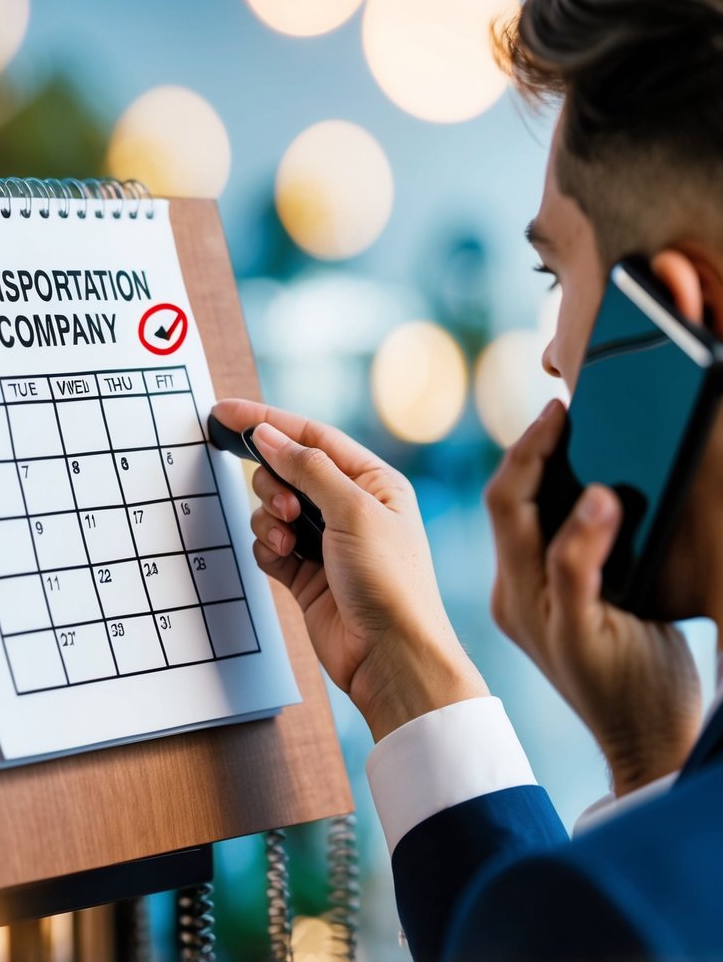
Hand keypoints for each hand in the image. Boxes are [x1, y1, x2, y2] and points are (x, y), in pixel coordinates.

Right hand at [211, 399, 487, 740]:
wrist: (390, 657)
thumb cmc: (390, 582)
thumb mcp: (354, 511)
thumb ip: (307, 468)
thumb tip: (267, 434)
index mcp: (372, 481)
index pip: (312, 437)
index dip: (268, 422)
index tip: (225, 413)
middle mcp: (349, 506)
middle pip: (287, 470)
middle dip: (274, 483)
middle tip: (286, 509)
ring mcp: (325, 541)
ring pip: (273, 508)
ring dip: (269, 519)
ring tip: (288, 540)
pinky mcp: (305, 573)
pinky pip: (269, 544)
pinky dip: (268, 547)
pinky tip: (283, 560)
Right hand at [486, 398, 703, 795]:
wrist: (647, 742)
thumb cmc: (636, 665)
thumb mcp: (605, 597)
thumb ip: (592, 551)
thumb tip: (606, 484)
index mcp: (519, 587)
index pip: (506, 505)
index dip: (523, 453)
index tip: (553, 413)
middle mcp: (515, 598)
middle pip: (502, 503)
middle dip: (526, 445)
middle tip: (557, 407)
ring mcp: (537, 617)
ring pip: (519, 526)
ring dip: (540, 466)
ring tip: (563, 425)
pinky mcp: (571, 635)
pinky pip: (567, 571)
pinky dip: (585, 530)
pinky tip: (603, 498)